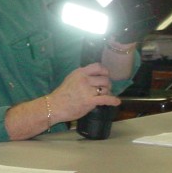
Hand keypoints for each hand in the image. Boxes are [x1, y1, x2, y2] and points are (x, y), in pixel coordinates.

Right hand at [5, 63, 120, 139]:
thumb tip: (95, 78)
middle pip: (105, 79)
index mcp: (80, 72)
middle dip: (107, 85)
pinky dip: (113, 101)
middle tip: (105, 89)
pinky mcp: (89, 101)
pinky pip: (106, 99)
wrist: (54, 106)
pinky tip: (116, 102)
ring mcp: (87, 90)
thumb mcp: (71, 79)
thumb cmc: (62, 94)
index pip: (98, 66)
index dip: (105, 71)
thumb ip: (82, 77)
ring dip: (107, 93)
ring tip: (104, 97)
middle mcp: (84, 79)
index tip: (106, 75)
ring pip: (106, 89)